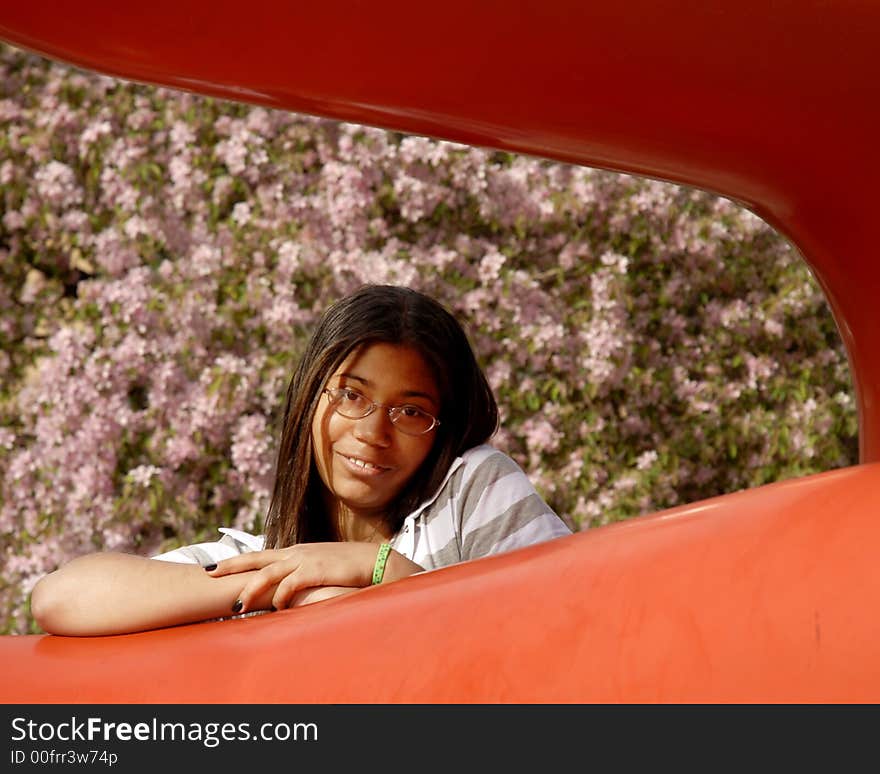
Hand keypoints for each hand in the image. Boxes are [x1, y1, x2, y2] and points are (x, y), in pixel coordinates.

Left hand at [207, 542, 387, 612]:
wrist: (374, 561)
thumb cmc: (348, 568)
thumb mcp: (320, 567)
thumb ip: (302, 574)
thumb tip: (286, 590)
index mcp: (296, 551)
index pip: (261, 555)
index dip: (239, 561)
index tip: (217, 566)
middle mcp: (296, 552)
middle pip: (256, 558)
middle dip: (231, 565)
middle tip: (208, 571)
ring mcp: (305, 559)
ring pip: (268, 572)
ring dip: (251, 588)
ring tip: (238, 605)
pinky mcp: (315, 569)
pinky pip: (289, 584)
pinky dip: (279, 596)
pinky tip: (276, 607)